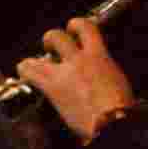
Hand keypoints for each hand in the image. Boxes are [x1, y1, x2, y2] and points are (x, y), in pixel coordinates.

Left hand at [20, 15, 139, 141]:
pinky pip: (29, 72)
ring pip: (36, 56)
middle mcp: (78, 59)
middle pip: (56, 36)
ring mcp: (63, 73)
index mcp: (99, 56)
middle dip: (51, 40)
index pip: (86, 27)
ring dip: (33, 62)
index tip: (73, 30)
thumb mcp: (118, 81)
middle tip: (52, 49)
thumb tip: (99, 74)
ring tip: (34, 67)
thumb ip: (104, 71)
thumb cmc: (122, 107)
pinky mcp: (51, 88)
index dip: (76, 25)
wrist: (113, 123)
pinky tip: (27, 78)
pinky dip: (25, 73)